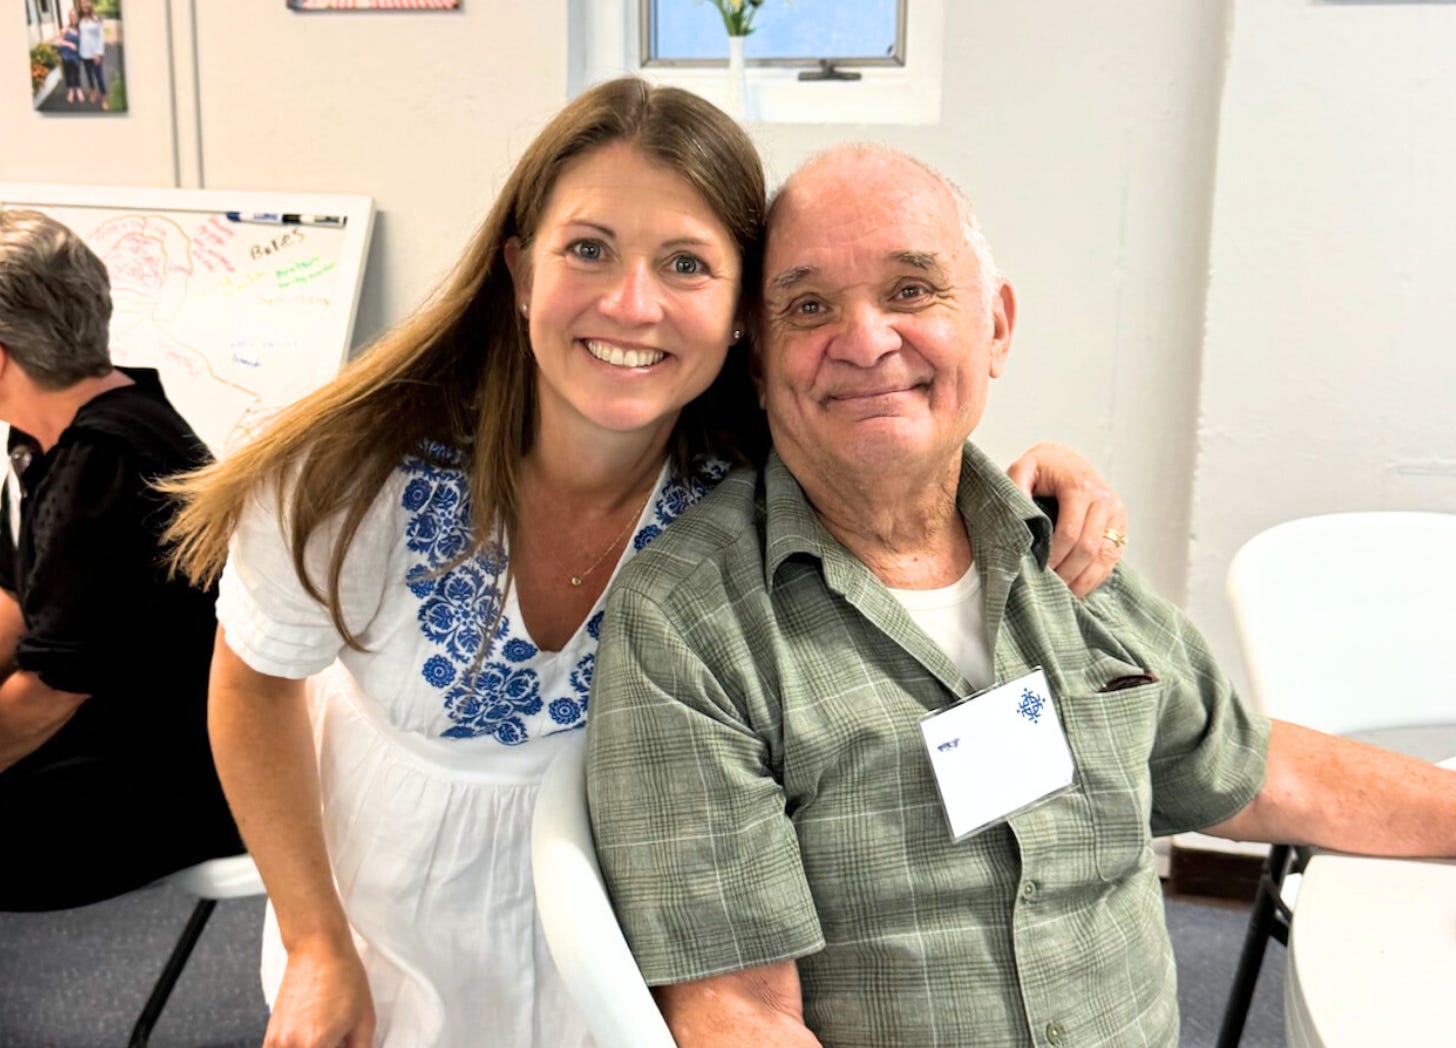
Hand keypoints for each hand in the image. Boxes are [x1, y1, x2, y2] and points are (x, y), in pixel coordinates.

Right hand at [264, 935, 375, 1047]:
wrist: (317, 950)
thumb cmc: (344, 979)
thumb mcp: (364, 1019)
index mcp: (316, 1044)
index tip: (344, 1045)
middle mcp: (291, 1045)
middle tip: (337, 1041)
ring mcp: (276, 1041)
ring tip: (324, 1039)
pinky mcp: (270, 1035)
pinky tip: (307, 1041)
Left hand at [1006, 441, 1126, 597]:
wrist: (1065, 458)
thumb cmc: (1041, 467)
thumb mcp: (1022, 469)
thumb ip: (1016, 490)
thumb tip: (1016, 521)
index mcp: (1081, 486)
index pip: (1069, 532)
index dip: (1053, 556)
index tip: (1036, 571)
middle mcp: (1104, 499)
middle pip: (1088, 548)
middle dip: (1066, 572)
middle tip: (1046, 588)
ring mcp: (1116, 513)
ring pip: (1104, 556)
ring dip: (1082, 579)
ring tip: (1061, 594)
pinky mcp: (1120, 525)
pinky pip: (1112, 557)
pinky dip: (1095, 577)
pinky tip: (1077, 588)